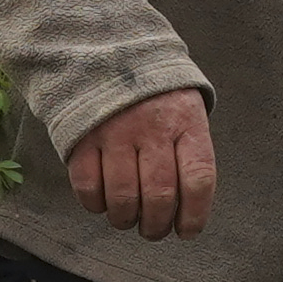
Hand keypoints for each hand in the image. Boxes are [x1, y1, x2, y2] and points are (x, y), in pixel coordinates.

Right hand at [66, 87, 217, 238]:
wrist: (108, 50)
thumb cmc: (155, 93)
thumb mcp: (186, 108)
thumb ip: (189, 150)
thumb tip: (189, 206)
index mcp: (186, 121)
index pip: (199, 178)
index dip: (195, 215)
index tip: (187, 231)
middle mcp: (152, 128)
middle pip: (161, 196)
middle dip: (157, 225)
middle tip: (153, 230)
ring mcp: (116, 132)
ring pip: (123, 198)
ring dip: (126, 220)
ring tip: (127, 219)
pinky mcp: (83, 137)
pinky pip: (88, 188)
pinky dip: (95, 205)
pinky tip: (102, 202)